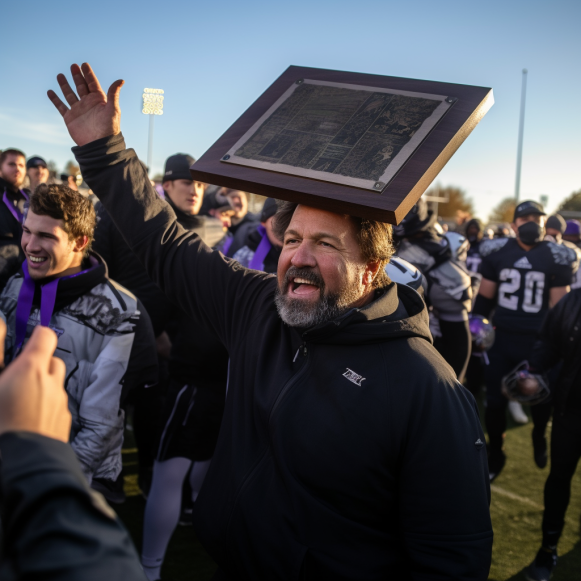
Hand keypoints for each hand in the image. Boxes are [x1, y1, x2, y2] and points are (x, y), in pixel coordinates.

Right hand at [0, 326, 69, 440]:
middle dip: (37, 365)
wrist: (22, 466)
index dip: (37, 336)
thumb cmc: (0, 424)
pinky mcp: (63, 424)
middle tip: (15, 378)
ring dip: (41, 388)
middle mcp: (52, 384)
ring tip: (17, 403)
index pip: (45, 337)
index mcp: (32, 370)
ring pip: (54, 387)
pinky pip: (56, 408)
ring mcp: (60, 405)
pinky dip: (45, 409)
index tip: (26, 341)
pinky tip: (27, 421)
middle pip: (52, 362)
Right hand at [47, 63, 123, 146]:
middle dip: (77, 76)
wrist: (99, 145)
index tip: (84, 64)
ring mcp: (79, 110)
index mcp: (99, 100)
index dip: (88, 74)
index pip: (92, 83)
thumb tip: (120, 80)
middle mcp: (88, 104)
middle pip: (81, 86)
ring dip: (64, 85)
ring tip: (60, 75)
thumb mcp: (113, 110)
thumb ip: (114, 94)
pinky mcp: (70, 118)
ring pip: (69, 94)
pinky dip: (55, 99)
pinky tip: (50, 92)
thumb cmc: (109, 129)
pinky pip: (61, 106)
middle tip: (73, 66)